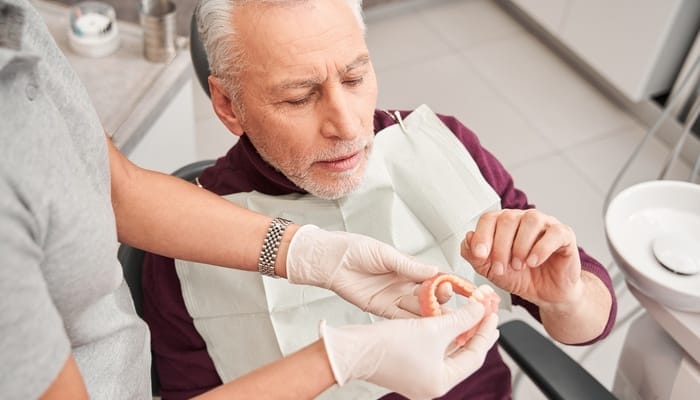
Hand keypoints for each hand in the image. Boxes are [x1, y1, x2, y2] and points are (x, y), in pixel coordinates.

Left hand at [286, 225, 447, 317]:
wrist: (330, 260)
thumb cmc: (354, 249)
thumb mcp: (385, 254)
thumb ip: (408, 266)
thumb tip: (434, 271)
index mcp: (407, 267)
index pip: (432, 276)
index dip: (443, 282)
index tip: (453, 286)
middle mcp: (403, 284)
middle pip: (428, 295)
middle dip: (439, 298)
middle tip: (446, 299)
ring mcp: (394, 297)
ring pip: (418, 308)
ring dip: (429, 313)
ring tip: (440, 316)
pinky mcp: (382, 309)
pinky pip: (401, 318)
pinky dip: (412, 323)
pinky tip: (423, 326)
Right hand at [320, 302, 498, 399]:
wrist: (352, 349)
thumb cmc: (388, 345)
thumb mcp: (433, 328)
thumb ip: (462, 318)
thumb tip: (482, 309)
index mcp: (441, 382)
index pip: (475, 355)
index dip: (485, 331)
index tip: (492, 313)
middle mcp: (431, 384)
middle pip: (463, 354)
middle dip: (474, 331)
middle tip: (487, 313)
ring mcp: (418, 376)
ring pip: (448, 351)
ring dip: (458, 330)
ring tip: (470, 313)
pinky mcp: (407, 367)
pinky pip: (433, 349)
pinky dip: (442, 334)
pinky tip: (447, 319)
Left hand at [461, 209, 582, 307]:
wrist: (546, 294)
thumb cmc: (520, 277)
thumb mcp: (491, 270)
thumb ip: (475, 256)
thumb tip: (467, 237)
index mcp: (504, 224)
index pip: (489, 218)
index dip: (482, 235)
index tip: (479, 254)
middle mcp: (524, 219)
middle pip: (508, 218)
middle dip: (500, 247)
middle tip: (501, 268)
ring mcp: (545, 224)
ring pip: (530, 220)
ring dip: (520, 246)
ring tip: (519, 265)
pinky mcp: (564, 235)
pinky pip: (554, 233)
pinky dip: (541, 248)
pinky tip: (533, 262)